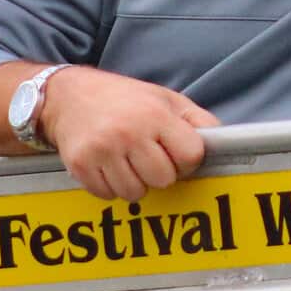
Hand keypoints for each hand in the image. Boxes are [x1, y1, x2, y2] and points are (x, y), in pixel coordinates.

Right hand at [44, 66, 218, 200]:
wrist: (67, 95)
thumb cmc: (123, 98)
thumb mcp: (165, 98)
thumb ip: (197, 120)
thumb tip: (223, 144)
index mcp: (155, 114)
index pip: (191, 156)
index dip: (186, 159)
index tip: (175, 152)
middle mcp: (129, 132)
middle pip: (164, 179)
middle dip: (161, 173)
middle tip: (149, 157)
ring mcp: (103, 150)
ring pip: (136, 193)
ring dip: (136, 183)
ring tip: (127, 161)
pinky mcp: (81, 165)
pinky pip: (108, 196)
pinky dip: (111, 187)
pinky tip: (108, 166)